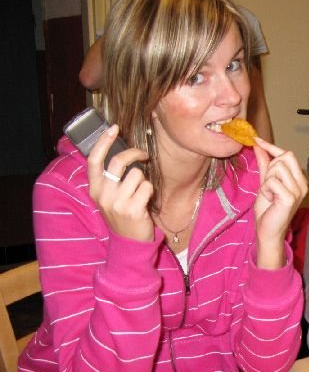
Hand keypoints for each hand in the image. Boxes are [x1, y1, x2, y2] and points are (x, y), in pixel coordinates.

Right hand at [87, 125, 153, 241]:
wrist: (129, 242)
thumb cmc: (122, 213)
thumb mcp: (109, 196)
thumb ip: (111, 177)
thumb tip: (122, 152)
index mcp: (94, 189)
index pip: (94, 160)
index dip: (103, 142)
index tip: (114, 128)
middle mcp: (102, 195)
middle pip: (119, 161)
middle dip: (135, 153)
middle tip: (143, 155)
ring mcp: (117, 203)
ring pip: (137, 174)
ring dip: (144, 180)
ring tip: (140, 192)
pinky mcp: (132, 209)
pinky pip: (147, 187)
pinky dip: (150, 192)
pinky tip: (145, 202)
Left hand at [252, 137, 308, 268]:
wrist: (267, 231)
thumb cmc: (268, 210)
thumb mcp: (265, 183)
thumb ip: (265, 164)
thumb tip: (259, 146)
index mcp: (299, 179)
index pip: (288, 154)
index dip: (271, 147)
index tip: (256, 140)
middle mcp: (303, 183)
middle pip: (285, 157)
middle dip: (270, 168)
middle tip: (268, 185)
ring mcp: (298, 190)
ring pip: (278, 168)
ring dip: (267, 180)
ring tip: (269, 194)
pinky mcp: (291, 197)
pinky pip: (272, 181)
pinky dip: (266, 189)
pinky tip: (270, 200)